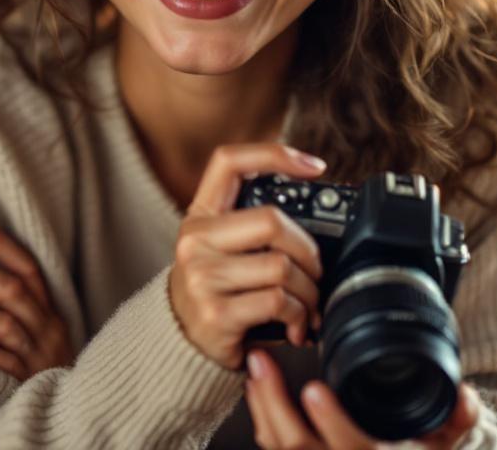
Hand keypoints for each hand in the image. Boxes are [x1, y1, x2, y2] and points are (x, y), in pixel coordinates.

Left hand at [0, 212, 74, 380]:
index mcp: (48, 306)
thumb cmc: (38, 355)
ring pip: (2, 323)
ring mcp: (36, 354)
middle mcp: (46, 326)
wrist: (65, 408)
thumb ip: (10, 297)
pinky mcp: (22, 382)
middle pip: (9, 291)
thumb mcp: (36, 323)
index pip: (25, 265)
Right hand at [168, 143, 329, 369]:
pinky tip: (296, 326)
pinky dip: (299, 316)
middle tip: (316, 271)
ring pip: (282, 267)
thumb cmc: (214, 289)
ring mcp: (203, 277)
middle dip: (309, 250)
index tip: (315, 167)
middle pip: (272, 221)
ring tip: (308, 304)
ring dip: (309, 291)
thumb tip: (315, 212)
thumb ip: (253, 226)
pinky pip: (279, 302)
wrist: (180, 343)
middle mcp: (196, 240)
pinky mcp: (217, 313)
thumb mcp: (219, 247)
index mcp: (200, 214)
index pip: (229, 162)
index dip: (274, 154)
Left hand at [245, 349, 480, 448]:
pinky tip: (256, 391)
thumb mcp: (438, 447)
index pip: (351, 447)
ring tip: (255, 368)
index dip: (332, 421)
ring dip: (262, 406)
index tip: (315, 389)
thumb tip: (464, 392)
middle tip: (262, 364)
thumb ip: (454, 419)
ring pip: (279, 447)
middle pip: (298, 446)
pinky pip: (273, 449)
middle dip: (275, 404)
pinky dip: (262, 421)